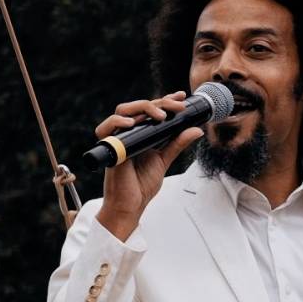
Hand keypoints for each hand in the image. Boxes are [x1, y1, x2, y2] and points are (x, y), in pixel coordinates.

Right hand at [96, 93, 203, 240]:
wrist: (131, 204)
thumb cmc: (142, 185)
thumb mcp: (164, 160)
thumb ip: (177, 144)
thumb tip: (196, 130)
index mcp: (141, 135)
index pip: (151, 111)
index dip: (164, 101)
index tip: (181, 96)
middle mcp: (129, 134)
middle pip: (138, 107)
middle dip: (159, 103)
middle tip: (177, 107)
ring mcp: (118, 139)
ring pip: (123, 112)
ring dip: (142, 108)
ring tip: (160, 116)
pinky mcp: (109, 148)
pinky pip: (106, 129)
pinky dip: (117, 122)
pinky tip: (132, 123)